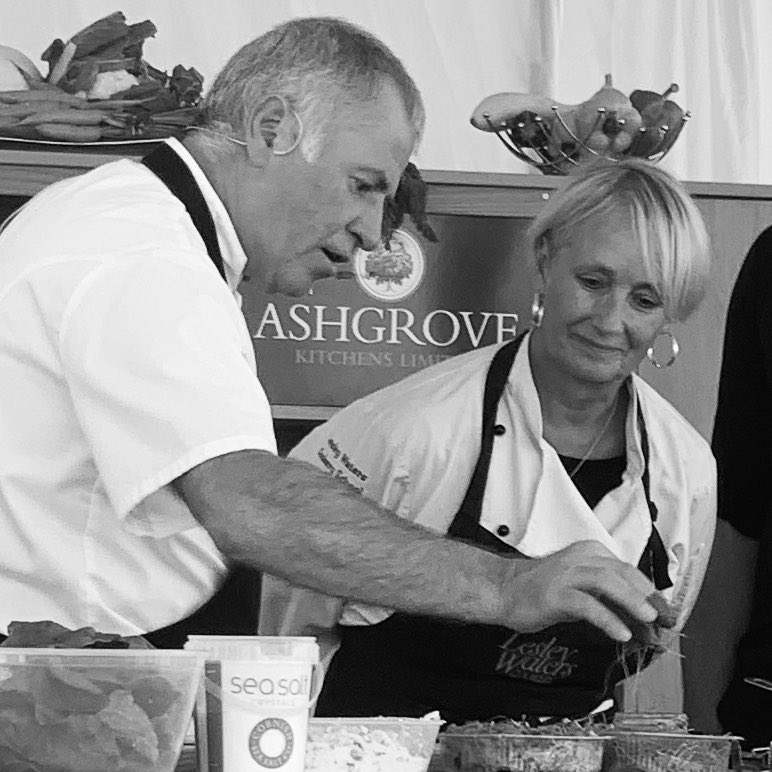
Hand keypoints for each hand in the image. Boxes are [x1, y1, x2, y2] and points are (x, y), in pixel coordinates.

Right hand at [500, 540, 658, 641]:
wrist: (504, 590)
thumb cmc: (542, 588)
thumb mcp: (578, 584)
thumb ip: (607, 593)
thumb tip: (640, 614)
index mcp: (588, 552)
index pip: (627, 568)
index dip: (649, 590)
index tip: (665, 610)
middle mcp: (579, 559)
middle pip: (621, 572)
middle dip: (647, 596)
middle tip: (662, 617)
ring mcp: (566, 575)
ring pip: (607, 582)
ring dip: (632, 602)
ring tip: (647, 620)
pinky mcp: (555, 594)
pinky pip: (587, 604)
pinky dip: (607, 619)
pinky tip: (620, 633)